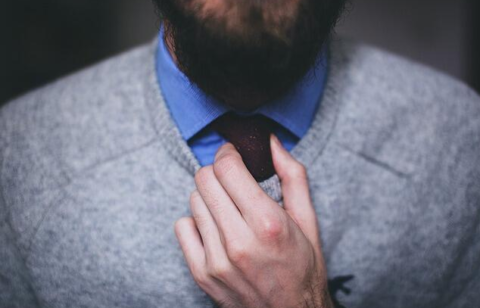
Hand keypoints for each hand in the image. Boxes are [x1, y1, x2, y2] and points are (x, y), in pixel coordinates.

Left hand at [175, 135, 332, 307]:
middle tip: (231, 180)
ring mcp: (216, 260)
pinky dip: (197, 221)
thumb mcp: (308, 219)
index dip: (228, 154)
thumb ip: (292, 175)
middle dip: (218, 172)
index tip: (234, 155)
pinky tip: (216, 229)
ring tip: (229, 209)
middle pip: (204, 180)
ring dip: (210, 197)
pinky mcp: (202, 273)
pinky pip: (182, 226)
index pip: (227, 168)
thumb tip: (271, 141)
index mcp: (268, 224)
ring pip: (194, 200)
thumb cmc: (302, 266)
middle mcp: (239, 242)